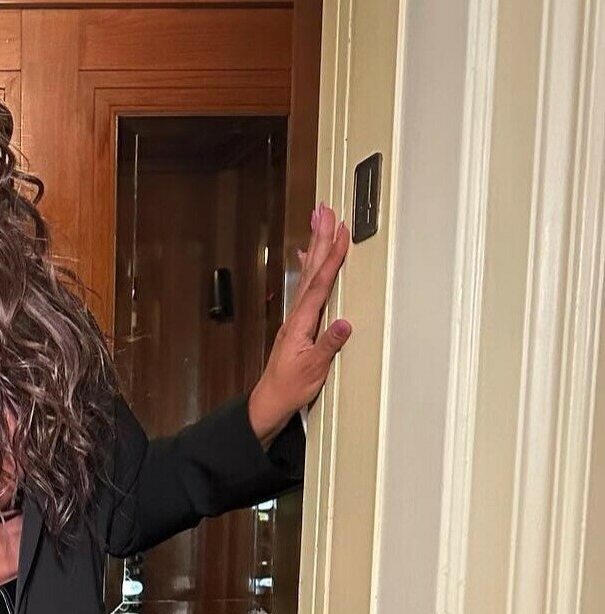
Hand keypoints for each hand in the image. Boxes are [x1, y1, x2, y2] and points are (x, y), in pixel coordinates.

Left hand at [247, 201, 352, 438]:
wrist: (269, 403)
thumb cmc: (290, 389)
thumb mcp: (313, 371)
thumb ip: (328, 346)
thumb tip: (345, 324)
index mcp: (301, 324)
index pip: (320, 285)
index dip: (331, 258)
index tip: (341, 233)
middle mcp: (296, 316)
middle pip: (311, 270)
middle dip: (320, 239)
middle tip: (325, 211)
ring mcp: (296, 318)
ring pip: (307, 275)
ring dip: (315, 247)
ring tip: (320, 222)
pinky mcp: (297, 323)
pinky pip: (304, 287)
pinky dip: (308, 268)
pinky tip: (307, 258)